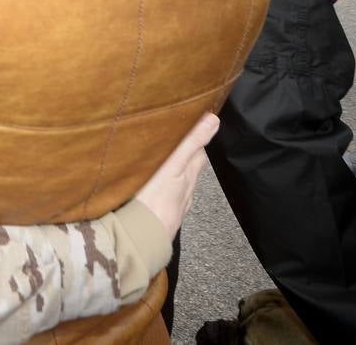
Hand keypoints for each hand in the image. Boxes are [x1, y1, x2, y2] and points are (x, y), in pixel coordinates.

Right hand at [134, 112, 219, 238]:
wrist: (141, 235)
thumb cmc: (157, 198)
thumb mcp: (174, 165)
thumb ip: (191, 143)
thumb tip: (213, 120)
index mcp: (189, 175)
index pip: (199, 153)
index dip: (198, 139)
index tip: (195, 125)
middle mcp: (185, 191)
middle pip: (190, 169)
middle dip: (187, 155)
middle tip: (178, 139)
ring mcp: (173, 204)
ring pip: (178, 184)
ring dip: (174, 173)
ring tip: (165, 161)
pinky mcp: (160, 214)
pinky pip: (165, 197)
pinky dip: (163, 188)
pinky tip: (154, 188)